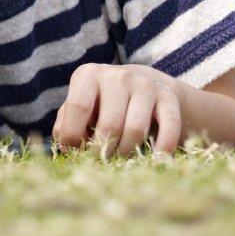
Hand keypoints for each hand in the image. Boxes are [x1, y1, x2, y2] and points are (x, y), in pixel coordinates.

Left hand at [52, 63, 184, 155]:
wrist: (144, 85)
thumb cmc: (102, 103)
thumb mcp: (81, 107)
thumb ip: (66, 124)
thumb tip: (66, 146)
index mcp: (88, 75)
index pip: (78, 107)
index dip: (73, 136)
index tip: (74, 151)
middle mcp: (117, 76)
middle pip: (109, 125)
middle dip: (103, 151)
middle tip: (102, 160)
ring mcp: (145, 85)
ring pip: (136, 131)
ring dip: (127, 153)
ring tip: (121, 157)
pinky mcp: (169, 98)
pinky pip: (168, 129)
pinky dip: (162, 150)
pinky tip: (155, 159)